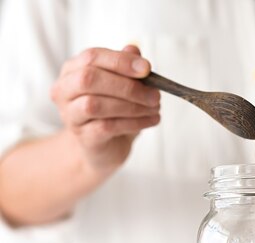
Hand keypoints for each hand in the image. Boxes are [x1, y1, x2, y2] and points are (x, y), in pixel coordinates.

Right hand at [50, 45, 159, 173]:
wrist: (105, 146)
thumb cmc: (114, 111)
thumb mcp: (123, 85)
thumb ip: (126, 67)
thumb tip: (134, 50)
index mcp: (73, 70)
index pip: (92, 57)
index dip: (120, 61)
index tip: (147, 69)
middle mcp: (65, 90)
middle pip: (89, 79)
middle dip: (127, 86)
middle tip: (155, 95)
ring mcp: (70, 114)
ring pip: (96, 104)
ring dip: (132, 106)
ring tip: (155, 109)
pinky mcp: (83, 137)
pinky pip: (106, 127)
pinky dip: (133, 123)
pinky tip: (151, 120)